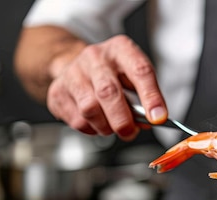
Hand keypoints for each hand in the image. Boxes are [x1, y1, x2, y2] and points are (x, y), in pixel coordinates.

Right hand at [45, 35, 167, 140]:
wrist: (78, 64)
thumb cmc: (114, 73)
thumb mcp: (135, 77)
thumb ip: (146, 98)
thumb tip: (150, 121)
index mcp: (121, 49)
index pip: (140, 71)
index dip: (151, 97)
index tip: (158, 119)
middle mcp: (95, 57)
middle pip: (109, 92)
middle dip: (123, 120)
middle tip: (130, 132)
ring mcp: (73, 72)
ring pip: (89, 109)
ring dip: (106, 127)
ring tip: (113, 126)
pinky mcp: (57, 90)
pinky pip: (77, 120)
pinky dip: (91, 129)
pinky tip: (96, 122)